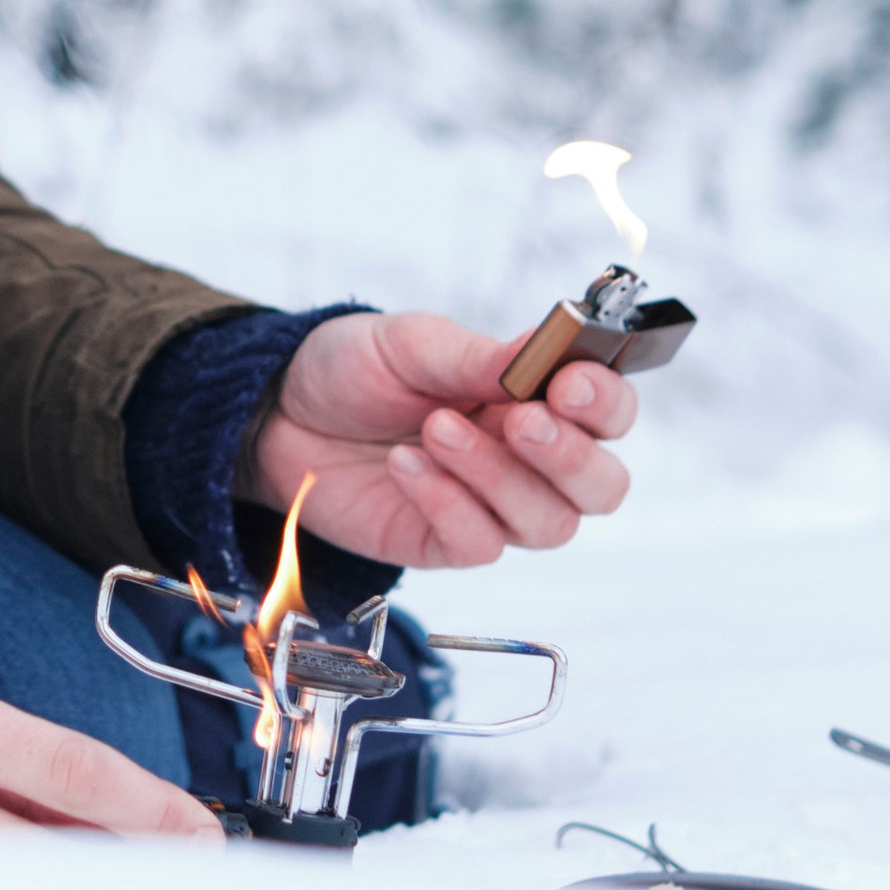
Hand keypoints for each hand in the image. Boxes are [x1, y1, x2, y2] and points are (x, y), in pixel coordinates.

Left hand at [253, 309, 635, 571]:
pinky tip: (405, 465)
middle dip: (569, 457)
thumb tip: (545, 349)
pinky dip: (447, 503)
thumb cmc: (355, 370)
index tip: (567, 384)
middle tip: (517, 420)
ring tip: (434, 431)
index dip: (605, 404)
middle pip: (601, 487)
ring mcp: (490, 506)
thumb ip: (480, 356)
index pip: (609, 413)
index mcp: (535, 396)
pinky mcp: (445, 542)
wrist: (279, 413)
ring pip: (548, 524)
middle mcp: (527, 457)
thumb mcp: (412, 345)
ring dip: (496, 477)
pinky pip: (480, 545)